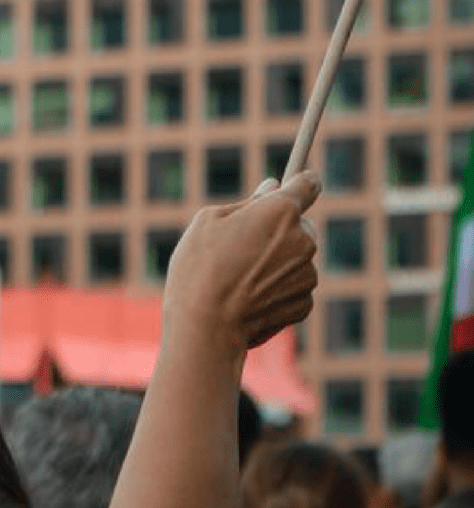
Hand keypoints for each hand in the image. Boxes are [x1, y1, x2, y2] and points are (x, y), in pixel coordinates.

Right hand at [163, 170, 320, 351]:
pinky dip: (277, 288)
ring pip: (297, 258)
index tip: (297, 183)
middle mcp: (302, 239)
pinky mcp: (304, 303)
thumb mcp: (209, 220)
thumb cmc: (199, 267)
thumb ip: (247, 202)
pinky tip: (249, 297)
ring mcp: (307, 274)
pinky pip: (294, 286)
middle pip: (301, 224)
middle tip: (246, 242)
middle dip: (281, 229)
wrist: (205, 326)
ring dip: (278, 261)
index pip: (308, 184)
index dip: (301, 182)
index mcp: (280, 211)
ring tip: (239, 275)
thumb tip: (272, 188)